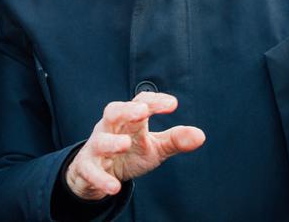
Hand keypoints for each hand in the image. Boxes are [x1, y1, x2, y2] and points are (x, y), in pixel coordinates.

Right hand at [65, 92, 205, 200]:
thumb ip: (175, 140)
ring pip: (100, 140)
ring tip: (125, 144)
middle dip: (127, 110)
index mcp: (129, 120)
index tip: (172, 104)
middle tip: (142, 111)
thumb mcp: (154, 147)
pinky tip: (114, 187)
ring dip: (111, 141)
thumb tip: (200, 135)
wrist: (96, 172)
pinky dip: (102, 178)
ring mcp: (96, 147)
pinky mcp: (87, 167)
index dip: (154, 101)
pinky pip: (91, 171)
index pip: (140, 102)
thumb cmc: (129, 153)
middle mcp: (110, 128)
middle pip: (113, 111)